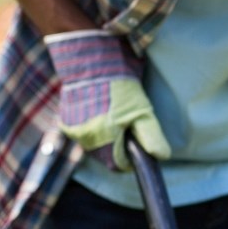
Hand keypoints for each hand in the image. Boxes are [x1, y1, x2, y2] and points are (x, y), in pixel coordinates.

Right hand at [45, 30, 170, 169]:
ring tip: (113, 113)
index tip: (136, 142)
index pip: (119, 165)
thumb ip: (151, 136)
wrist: (93, 63)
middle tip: (126, 122)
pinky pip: (83, 133)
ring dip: (105, 135)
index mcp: (104, 140)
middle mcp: (85, 139)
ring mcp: (72, 130)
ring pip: (95, 145)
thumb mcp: (142, 111)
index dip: (131, 157)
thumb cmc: (120, 87)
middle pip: (106, 155)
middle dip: (118, 144)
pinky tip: (100, 110)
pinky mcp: (65, 121)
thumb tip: (161, 157)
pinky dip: (92, 126)